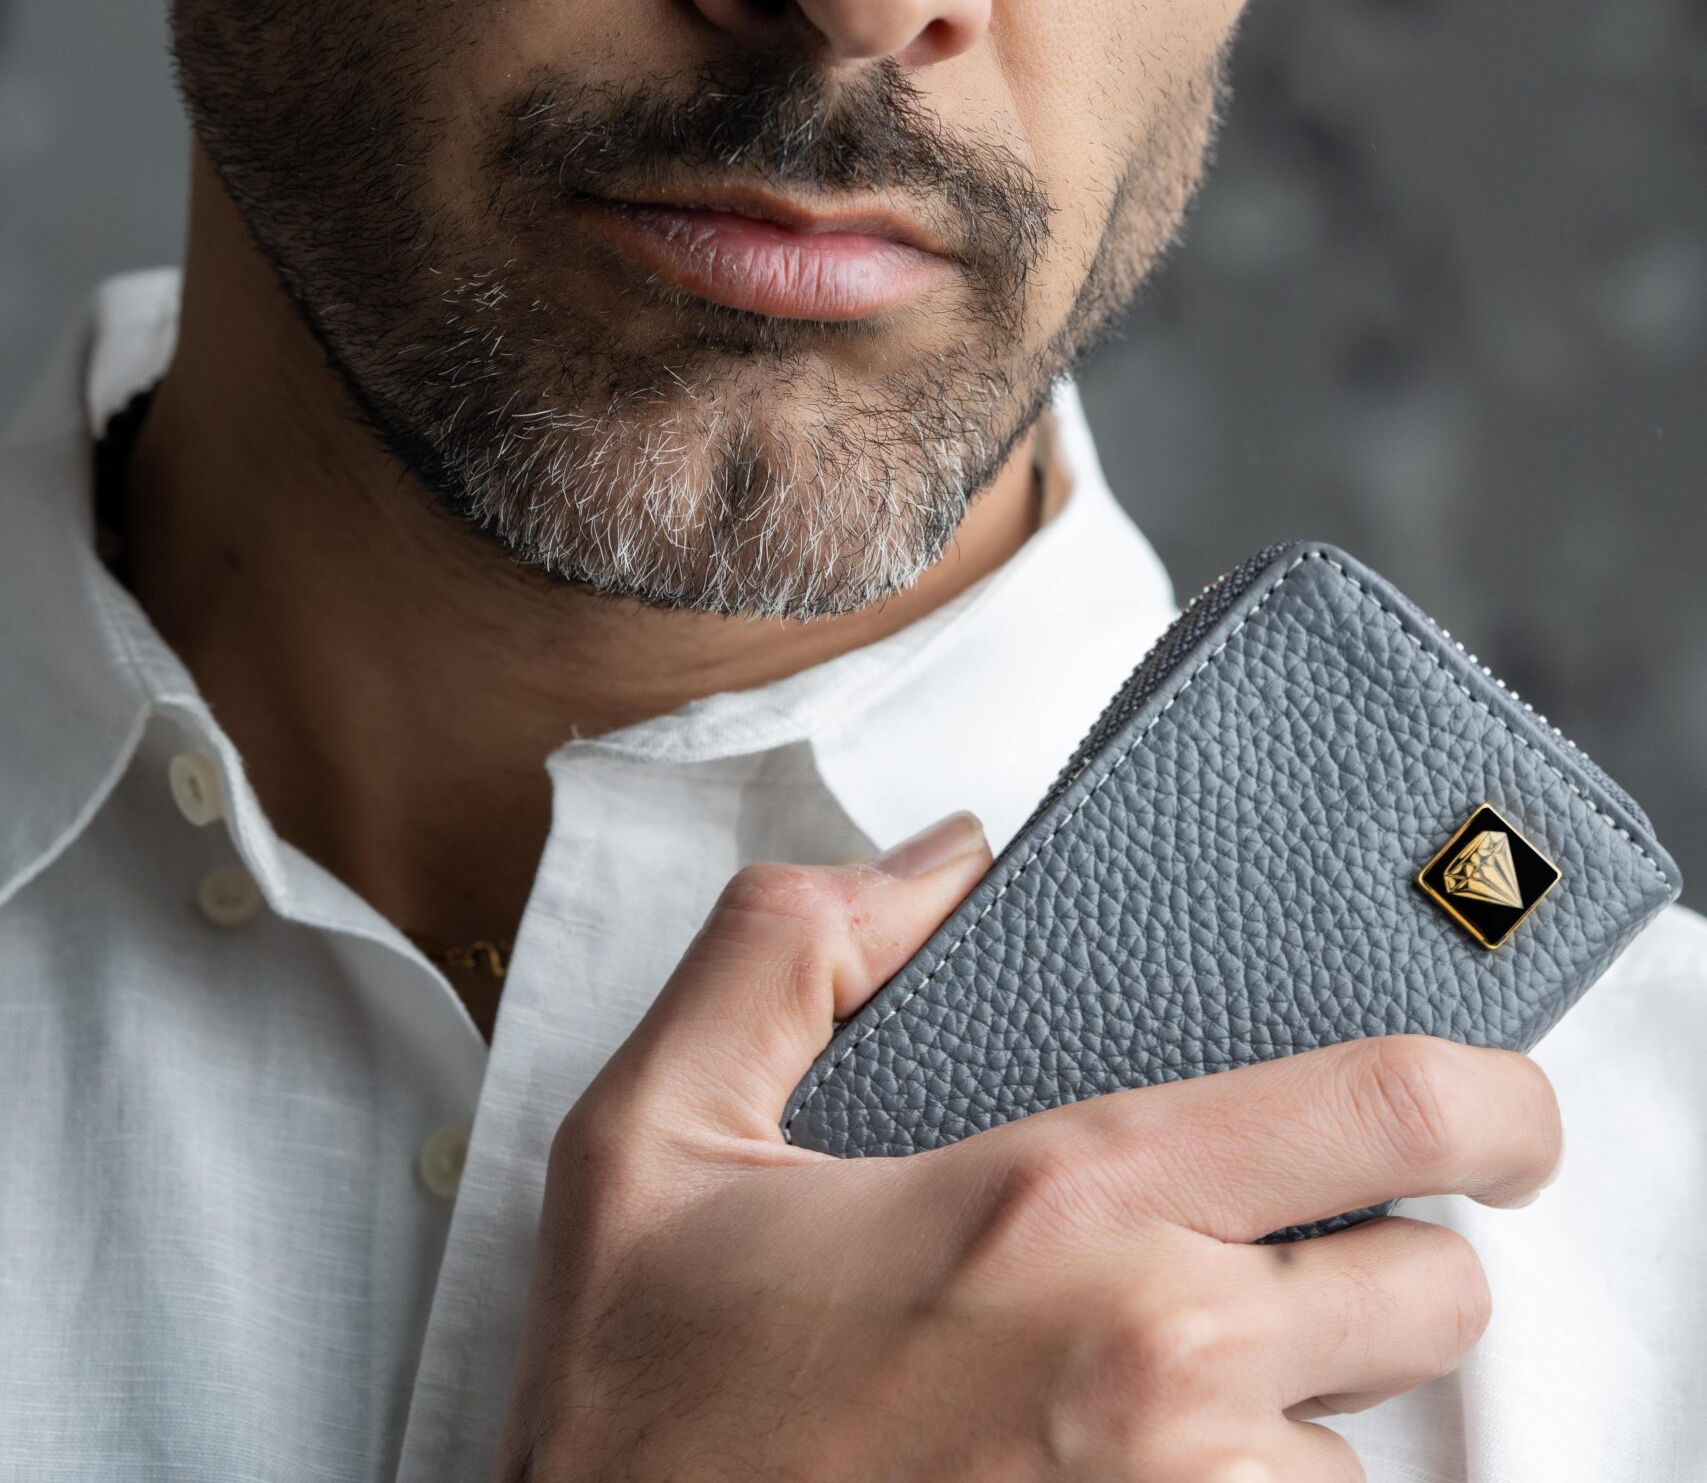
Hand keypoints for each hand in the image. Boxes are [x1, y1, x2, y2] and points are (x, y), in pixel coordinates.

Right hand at [494, 813, 1559, 1481]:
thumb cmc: (638, 1414)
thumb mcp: (648, 1133)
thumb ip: (790, 946)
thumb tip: (949, 863)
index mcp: (1060, 1200)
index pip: (1389, 1107)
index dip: (1492, 1094)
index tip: (1499, 1107)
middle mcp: (1157, 1367)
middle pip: (1438, 1296)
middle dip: (1404, 1258)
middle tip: (1311, 1243)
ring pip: (1370, 1457)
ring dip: (1308, 1414)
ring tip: (1182, 1385)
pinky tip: (1141, 1471)